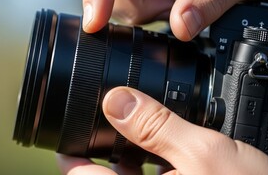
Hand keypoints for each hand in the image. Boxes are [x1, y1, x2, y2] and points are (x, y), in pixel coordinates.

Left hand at [57, 87, 267, 174]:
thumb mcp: (203, 154)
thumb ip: (157, 126)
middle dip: (107, 144)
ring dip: (134, 150)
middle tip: (109, 114)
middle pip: (108, 173)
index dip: (69, 153)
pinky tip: (169, 142)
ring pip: (135, 174)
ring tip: (140, 121)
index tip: (64, 131)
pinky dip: (158, 160)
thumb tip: (117, 100)